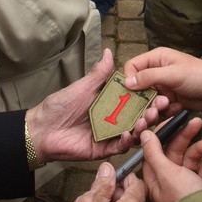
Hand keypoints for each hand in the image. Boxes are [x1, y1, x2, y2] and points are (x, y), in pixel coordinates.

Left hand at [27, 48, 168, 162]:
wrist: (42, 129)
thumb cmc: (59, 106)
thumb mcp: (82, 87)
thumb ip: (99, 74)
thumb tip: (109, 51)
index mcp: (110, 103)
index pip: (134, 100)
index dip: (148, 96)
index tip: (160, 91)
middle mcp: (113, 119)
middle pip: (138, 116)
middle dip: (150, 112)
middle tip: (160, 106)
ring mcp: (109, 135)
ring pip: (132, 132)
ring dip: (142, 126)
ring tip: (146, 119)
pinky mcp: (103, 150)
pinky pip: (119, 147)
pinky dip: (126, 141)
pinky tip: (129, 133)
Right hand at [124, 47, 201, 109]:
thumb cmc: (197, 75)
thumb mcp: (173, 74)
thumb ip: (149, 77)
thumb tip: (127, 82)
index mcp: (156, 59)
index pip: (132, 67)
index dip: (129, 79)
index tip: (132, 92)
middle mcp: (156, 72)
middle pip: (138, 87)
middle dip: (144, 98)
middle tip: (154, 103)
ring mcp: (162, 87)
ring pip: (147, 100)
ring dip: (156, 105)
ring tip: (168, 104)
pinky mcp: (168, 100)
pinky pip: (158, 108)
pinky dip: (166, 110)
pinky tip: (178, 106)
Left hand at [139, 126, 201, 201]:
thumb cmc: (183, 198)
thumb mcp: (166, 173)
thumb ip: (154, 152)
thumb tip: (144, 134)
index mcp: (155, 177)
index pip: (155, 149)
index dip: (163, 133)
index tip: (172, 120)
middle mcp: (169, 178)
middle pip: (175, 150)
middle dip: (186, 136)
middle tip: (197, 122)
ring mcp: (186, 180)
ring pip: (192, 156)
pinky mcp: (201, 183)